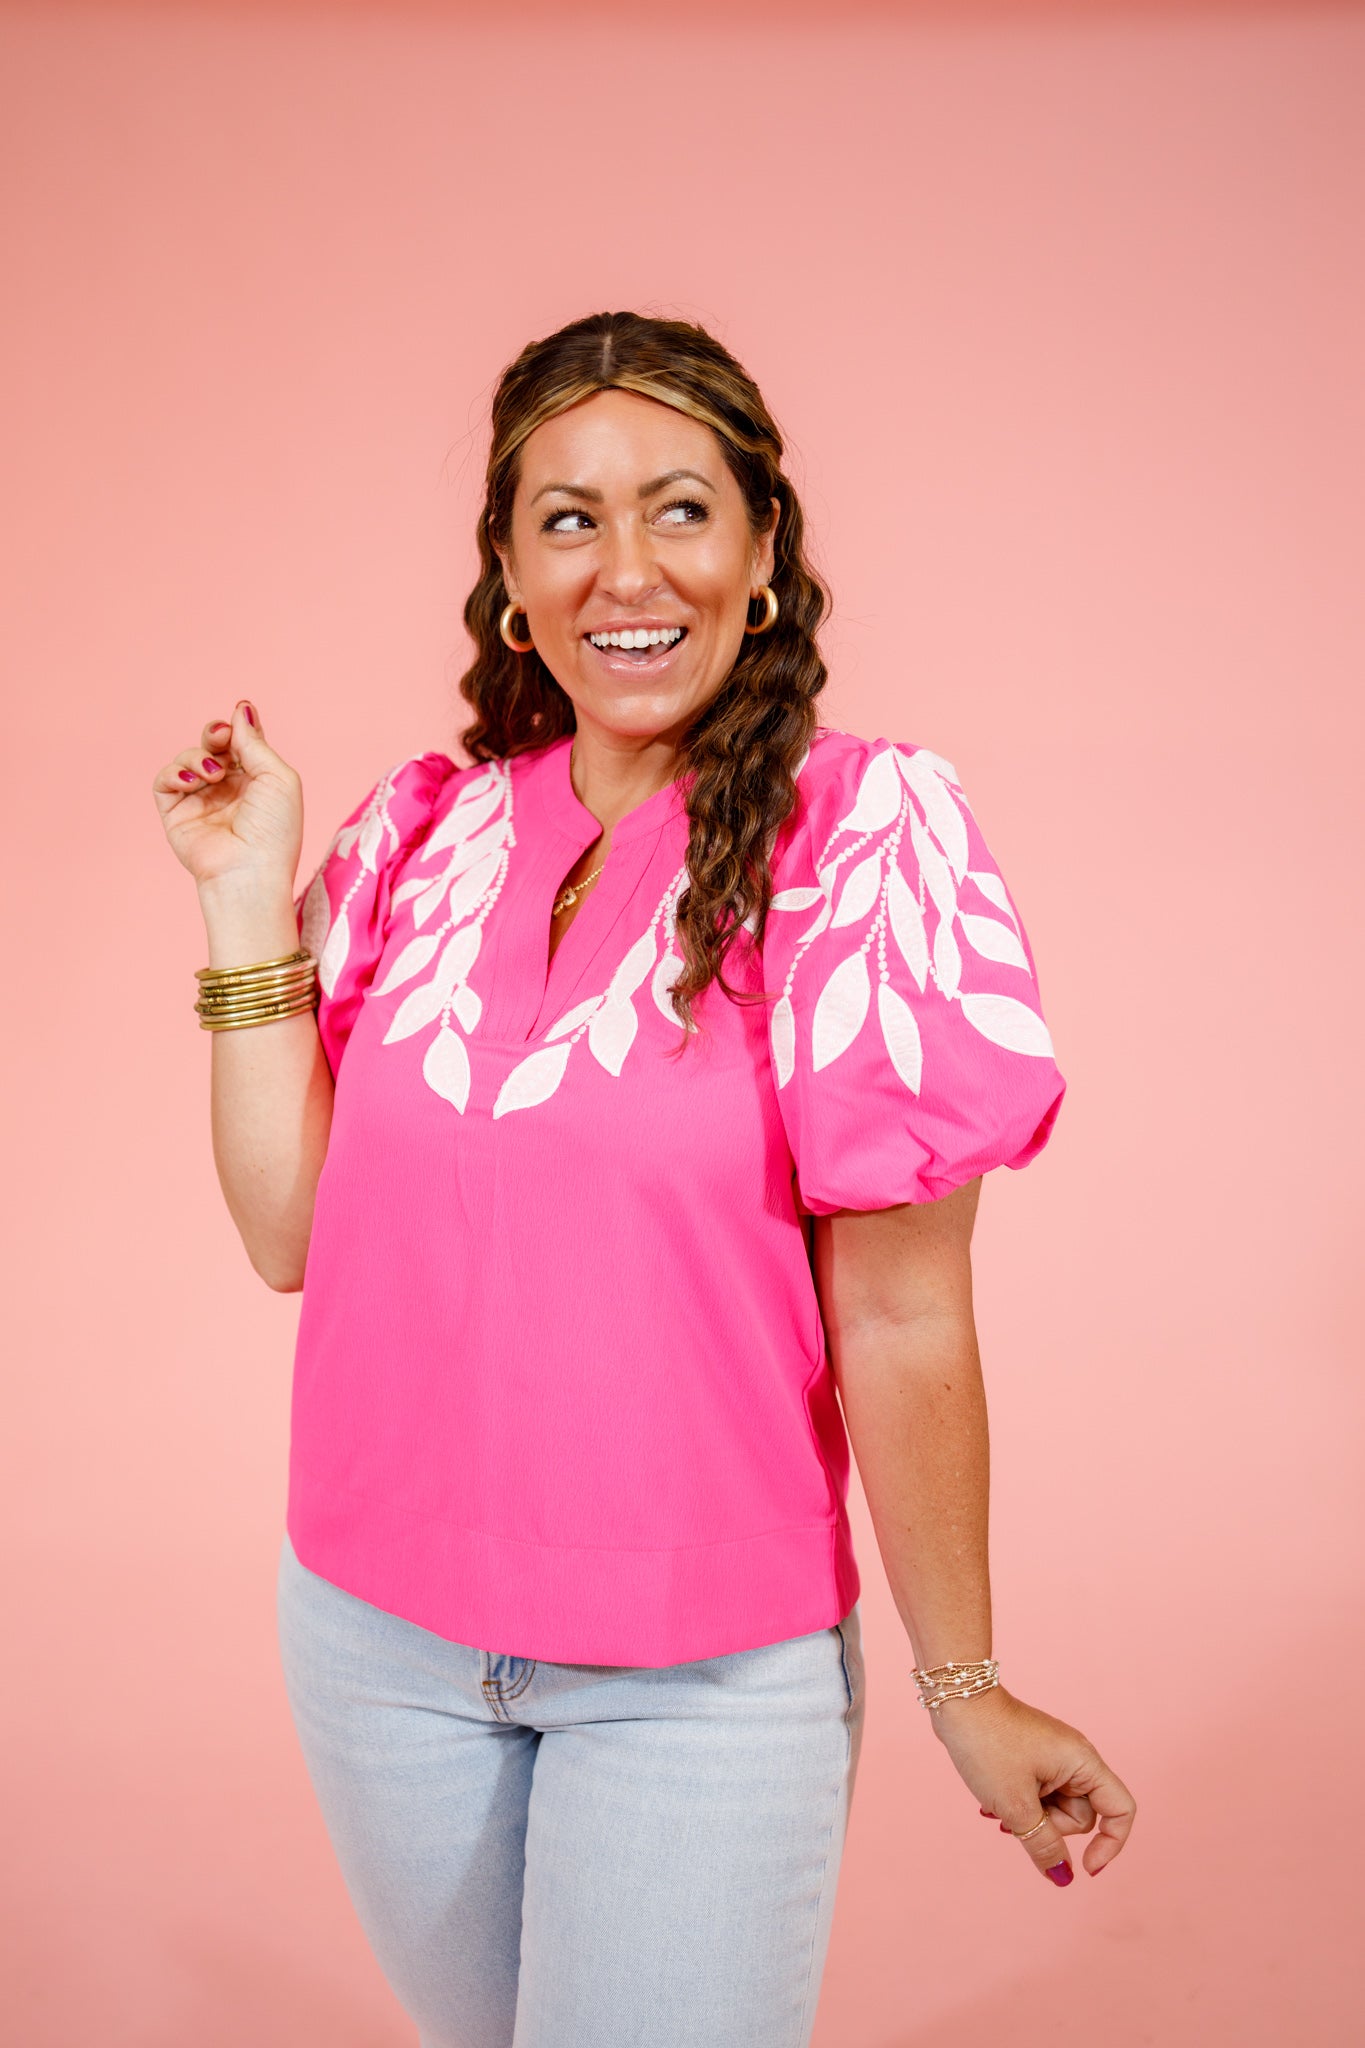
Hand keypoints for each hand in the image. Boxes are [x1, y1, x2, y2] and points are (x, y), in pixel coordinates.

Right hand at [151, 699, 303, 893]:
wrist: (249, 871)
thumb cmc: (274, 830)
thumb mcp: (278, 778)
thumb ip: (255, 742)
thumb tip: (241, 708)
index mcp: (257, 781)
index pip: (242, 743)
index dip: (238, 727)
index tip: (239, 713)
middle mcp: (228, 789)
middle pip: (212, 744)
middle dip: (215, 733)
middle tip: (220, 737)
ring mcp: (201, 800)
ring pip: (188, 757)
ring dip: (198, 757)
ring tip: (214, 774)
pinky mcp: (176, 813)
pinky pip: (165, 779)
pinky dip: (175, 772)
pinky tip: (193, 780)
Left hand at [930, 1685, 1134, 1884]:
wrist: (957, 1701)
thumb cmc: (988, 1746)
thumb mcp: (1016, 1805)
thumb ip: (1043, 1845)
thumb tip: (1062, 1876)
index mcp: (1083, 1762)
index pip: (1121, 1810)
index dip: (1111, 1844)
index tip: (1086, 1868)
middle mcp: (1074, 1758)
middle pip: (1082, 1815)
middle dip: (1051, 1827)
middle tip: (1016, 1815)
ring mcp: (1053, 1757)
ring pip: (1056, 1808)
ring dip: (1029, 1817)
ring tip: (998, 1805)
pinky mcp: (1033, 1758)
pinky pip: (1037, 1795)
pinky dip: (1019, 1804)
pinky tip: (992, 1801)